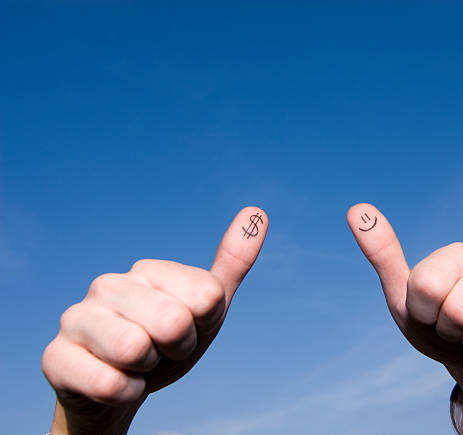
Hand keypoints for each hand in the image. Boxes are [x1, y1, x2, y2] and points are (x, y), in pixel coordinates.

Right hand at [42, 207, 267, 433]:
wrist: (121, 389)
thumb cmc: (168, 343)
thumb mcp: (207, 308)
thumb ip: (233, 262)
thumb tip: (257, 211)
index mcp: (148, 269)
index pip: (207, 297)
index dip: (202, 326)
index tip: (186, 330)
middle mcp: (109, 283)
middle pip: (174, 322)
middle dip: (177, 349)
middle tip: (161, 350)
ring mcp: (77, 317)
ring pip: (135, 348)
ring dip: (148, 370)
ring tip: (137, 363)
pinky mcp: (54, 356)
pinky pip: (108, 383)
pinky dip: (125, 393)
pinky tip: (115, 383)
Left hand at [347, 203, 462, 433]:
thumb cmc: (432, 323)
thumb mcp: (402, 296)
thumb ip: (381, 253)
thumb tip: (356, 208)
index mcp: (456, 253)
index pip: (426, 286)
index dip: (421, 312)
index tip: (427, 313)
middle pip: (460, 311)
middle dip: (448, 331)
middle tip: (452, 328)